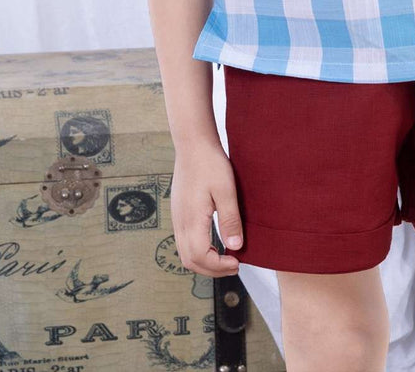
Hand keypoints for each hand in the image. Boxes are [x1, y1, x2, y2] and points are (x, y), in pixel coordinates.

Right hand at [169, 142, 244, 275]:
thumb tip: (235, 247)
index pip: (201, 257)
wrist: (193, 145)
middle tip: (234, 265)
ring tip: (226, 257)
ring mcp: (177, 218)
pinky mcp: (178, 213)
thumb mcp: (226, 190)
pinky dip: (199, 251)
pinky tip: (214, 243)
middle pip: (190, 261)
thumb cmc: (211, 164)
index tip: (237, 262)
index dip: (219, 266)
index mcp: (191, 220)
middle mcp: (180, 223)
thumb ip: (230, 220)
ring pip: (185, 253)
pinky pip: (184, 242)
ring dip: (205, 262)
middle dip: (212, 270)